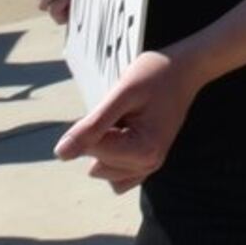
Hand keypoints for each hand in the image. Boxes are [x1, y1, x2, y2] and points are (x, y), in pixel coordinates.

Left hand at [56, 49, 200, 190]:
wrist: (184, 69)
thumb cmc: (155, 75)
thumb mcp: (121, 94)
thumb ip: (92, 126)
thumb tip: (61, 155)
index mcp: (144, 151)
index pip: (92, 150)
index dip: (93, 124)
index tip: (114, 105)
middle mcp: (149, 165)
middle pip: (96, 163)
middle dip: (98, 137)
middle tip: (121, 111)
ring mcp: (149, 166)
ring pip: (101, 170)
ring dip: (104, 146)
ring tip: (125, 120)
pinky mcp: (146, 163)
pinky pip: (115, 174)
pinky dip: (110, 157)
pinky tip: (122, 134)